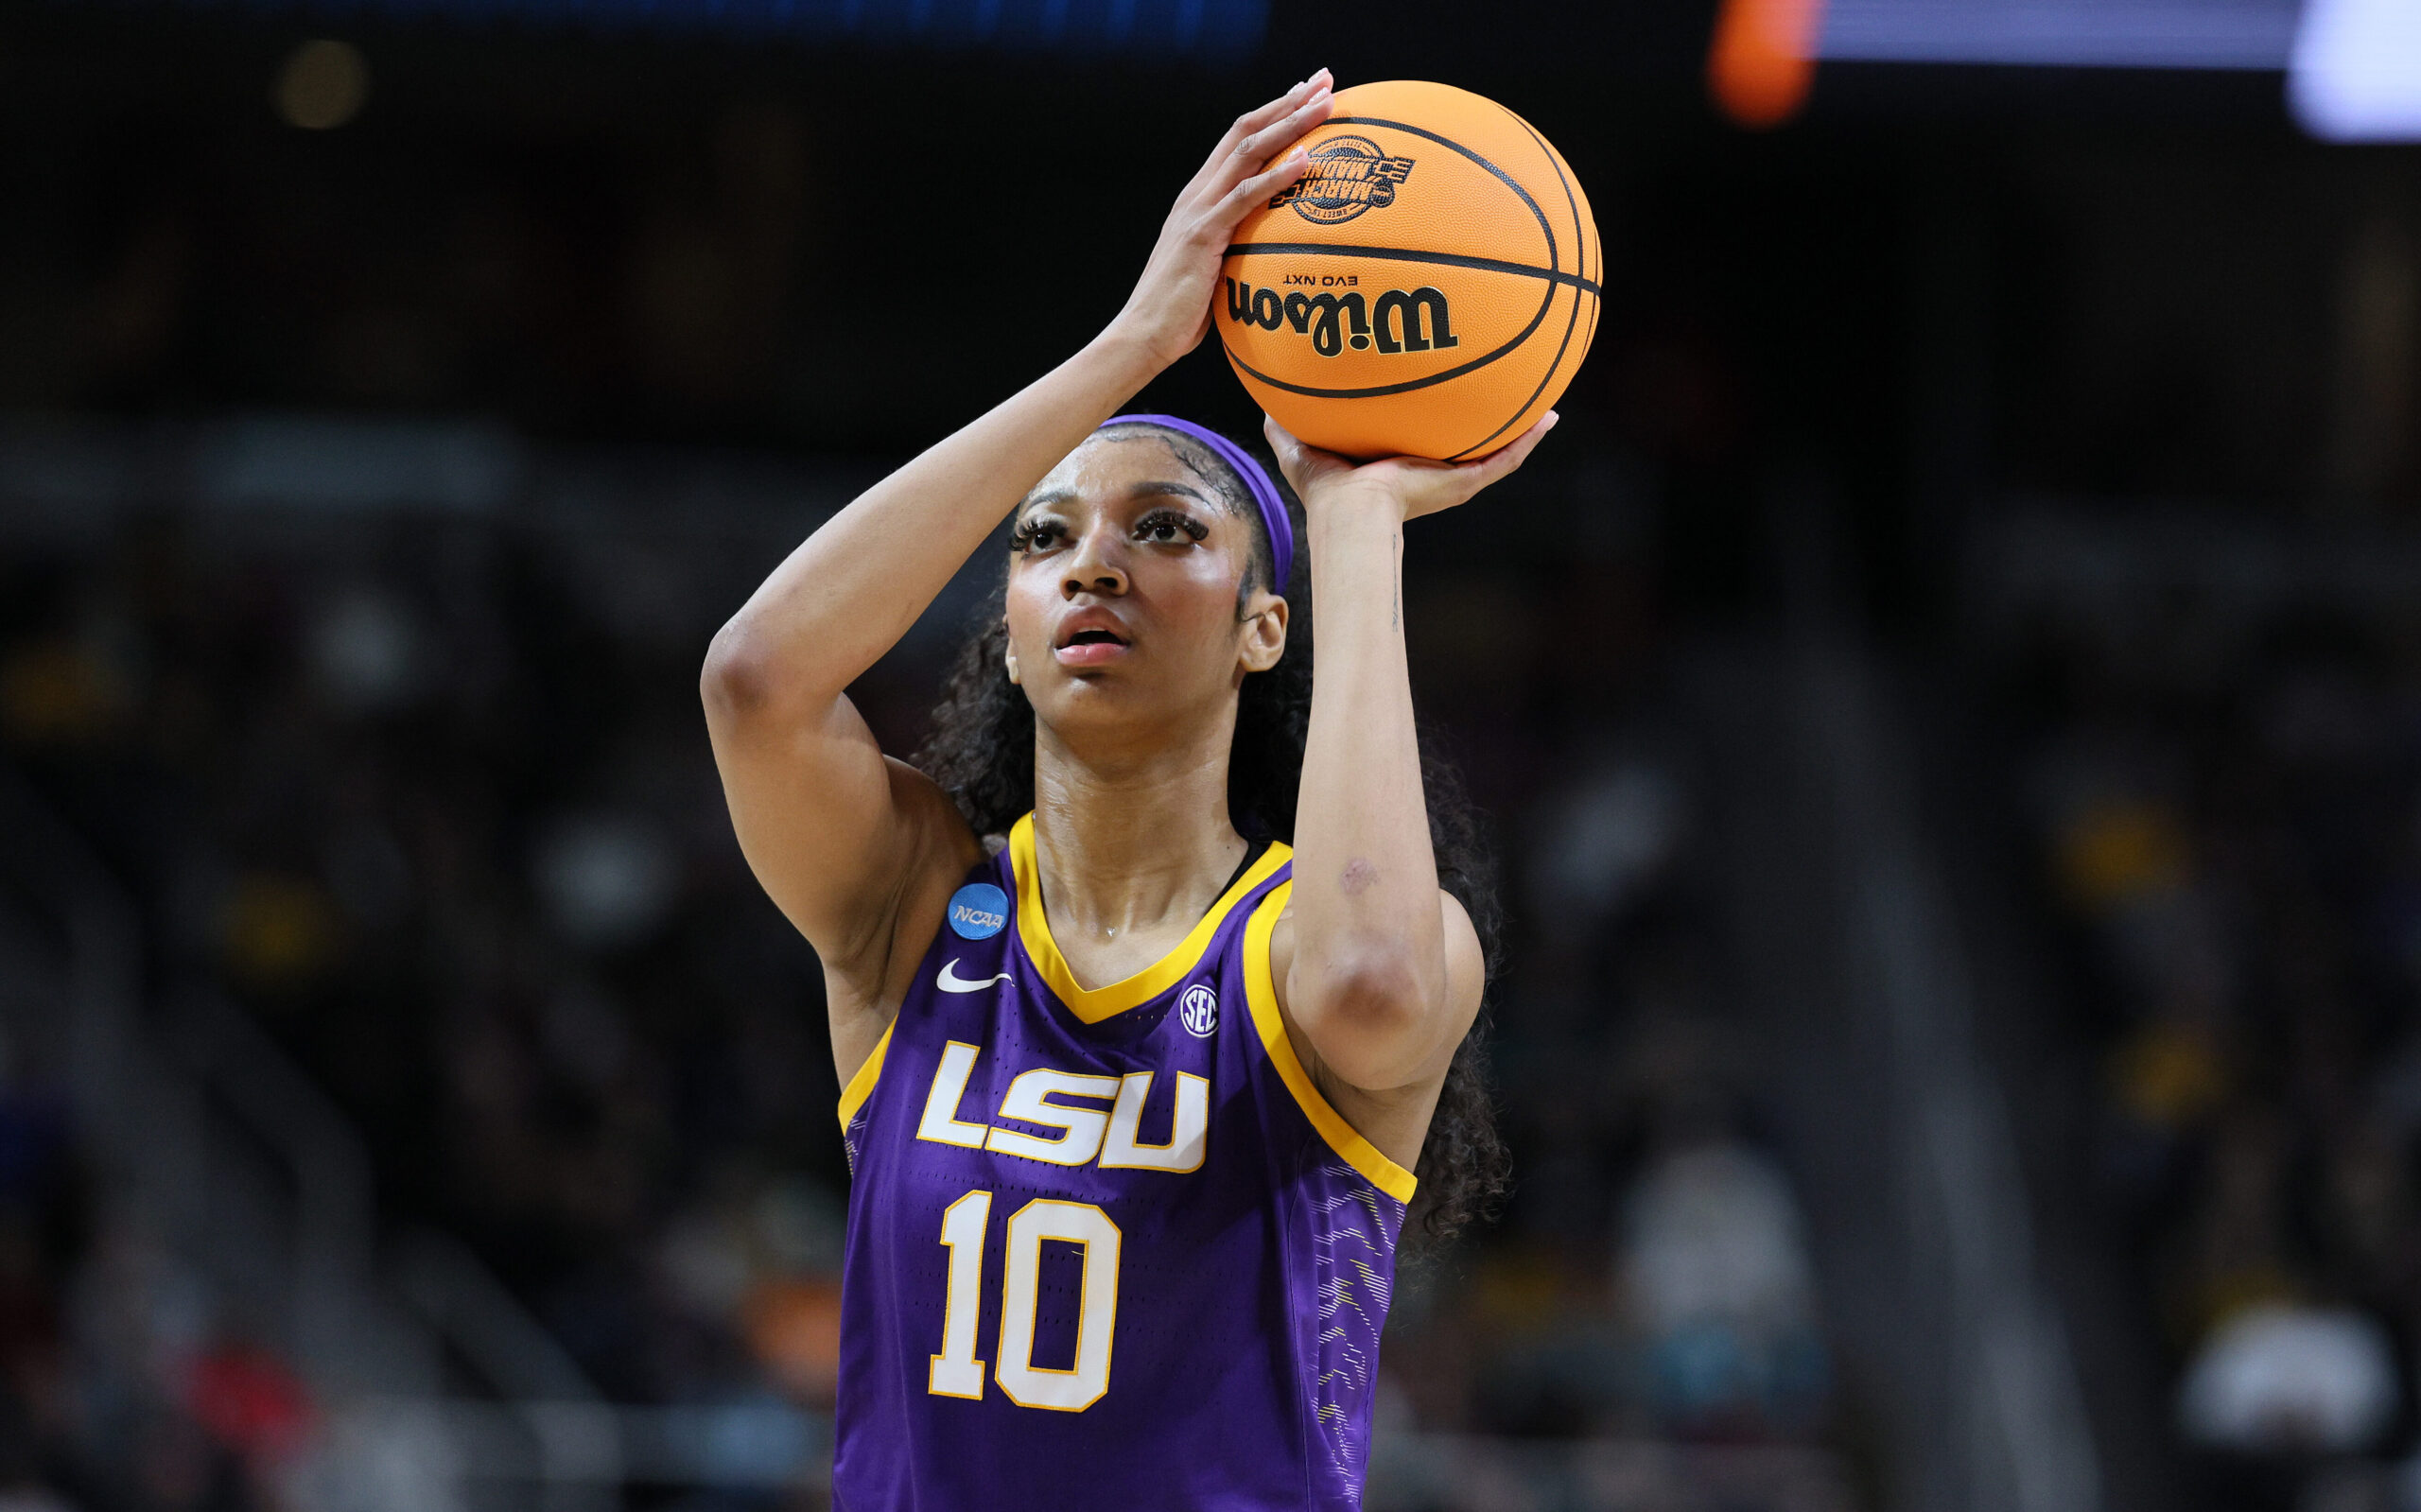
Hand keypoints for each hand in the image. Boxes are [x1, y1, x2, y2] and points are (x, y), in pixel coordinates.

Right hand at [1105, 72, 1335, 371]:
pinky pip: (1246, 197)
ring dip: (1291, 124)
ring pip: (1249, 152)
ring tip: (1326, 103)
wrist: (1144, 334)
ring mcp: (1198, 210)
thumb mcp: (1216, 271)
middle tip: (1326, 79)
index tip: (1307, 93)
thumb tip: (1273, 256)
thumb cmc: (1181, 314)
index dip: (1274, 112)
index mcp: (1199, 197)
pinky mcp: (1203, 234)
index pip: (1239, 140)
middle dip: (1289, 102)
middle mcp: (1197, 193)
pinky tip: (1307, 157)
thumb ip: (1239, 250)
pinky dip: (1278, 174)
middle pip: (1247, 131)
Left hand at [1264, 412, 1559, 523]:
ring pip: (1495, 453)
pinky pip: (1503, 460)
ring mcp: (1451, 479)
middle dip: (1483, 424)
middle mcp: (1430, 473)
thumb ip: (1285, 425)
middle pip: (1464, 446)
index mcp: (1398, 468)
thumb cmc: (1326, 490)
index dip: (1433, 423)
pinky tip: (1548, 418)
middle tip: (1504, 395)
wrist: (1351, 512)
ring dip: (1520, 431)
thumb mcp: (1301, 447)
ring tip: (1545, 406)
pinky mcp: (1463, 482)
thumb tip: (1266, 406)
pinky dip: (1527, 440)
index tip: (1444, 399)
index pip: (1421, 442)